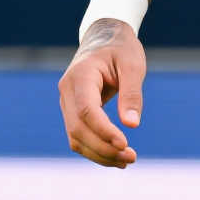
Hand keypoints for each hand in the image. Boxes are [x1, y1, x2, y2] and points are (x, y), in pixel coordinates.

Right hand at [57, 21, 145, 166]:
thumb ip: (131, 93)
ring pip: (75, 138)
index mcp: (81, 75)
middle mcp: (67, 91)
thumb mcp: (133, 64)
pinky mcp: (72, 112)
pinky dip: (95, 149)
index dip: (103, 130)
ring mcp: (66, 102)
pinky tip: (115, 156)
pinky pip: (78, 136)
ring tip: (127, 161)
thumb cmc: (121, 49)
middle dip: (103, 148)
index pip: (87, 110)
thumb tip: (132, 125)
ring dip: (99, 154)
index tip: (125, 144)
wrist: (104, 38)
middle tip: (131, 158)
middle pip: (78, 128)